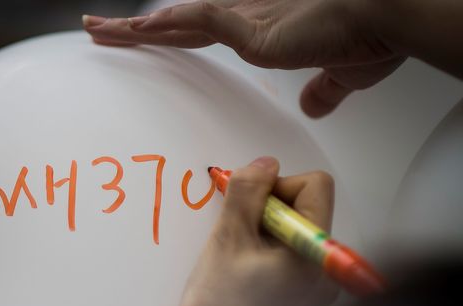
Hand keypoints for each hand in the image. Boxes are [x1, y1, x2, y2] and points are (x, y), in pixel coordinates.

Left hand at [83, 0, 405, 117]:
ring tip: (99, 31)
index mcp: (258, 31)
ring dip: (136, 27)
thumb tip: (311, 105)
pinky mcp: (255, 29)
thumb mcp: (338, 75)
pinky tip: (142, 27)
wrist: (388, 20)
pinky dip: (171, 23)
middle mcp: (245, 20)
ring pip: (177, 20)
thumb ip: (320, 91)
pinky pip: (203, 21)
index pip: (196, 32)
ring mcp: (246, 21)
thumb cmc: (370, 39)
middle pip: (174, 24)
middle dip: (134, 30)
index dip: (165, 34)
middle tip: (98, 31)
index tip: (138, 36)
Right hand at [172, 156, 337, 305]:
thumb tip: (266, 161)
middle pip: (307, 207)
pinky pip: (292, 253)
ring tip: (237, 255)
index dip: (277, 186)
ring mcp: (318, 287)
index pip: (315, 186)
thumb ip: (248, 191)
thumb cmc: (216, 302)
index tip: (247, 210)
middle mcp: (327, 270)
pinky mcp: (304, 298)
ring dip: (264, 228)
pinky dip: (268, 248)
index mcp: (315, 253)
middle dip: (269, 208)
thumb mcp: (227, 237)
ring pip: (295, 229)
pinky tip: (244, 269)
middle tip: (236, 233)